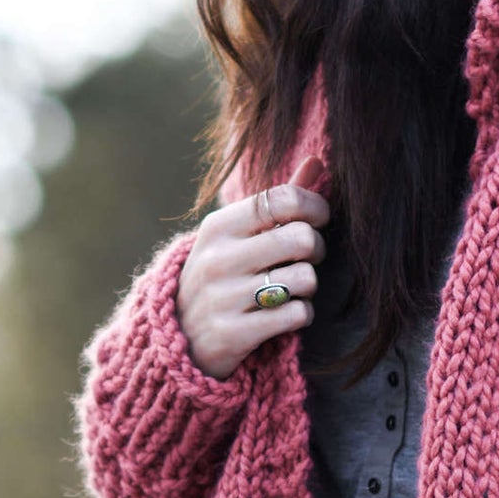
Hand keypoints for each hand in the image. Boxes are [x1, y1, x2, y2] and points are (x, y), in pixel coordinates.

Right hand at [175, 155, 330, 379]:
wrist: (180, 336)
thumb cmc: (223, 275)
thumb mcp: (239, 235)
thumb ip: (279, 200)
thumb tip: (317, 161)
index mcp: (219, 226)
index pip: (283, 199)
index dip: (314, 206)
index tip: (318, 219)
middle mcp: (217, 259)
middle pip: (302, 238)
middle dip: (316, 249)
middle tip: (305, 257)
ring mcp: (223, 298)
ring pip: (305, 279)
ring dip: (308, 287)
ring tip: (290, 288)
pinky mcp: (232, 334)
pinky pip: (296, 315)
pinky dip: (300, 315)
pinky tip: (284, 315)